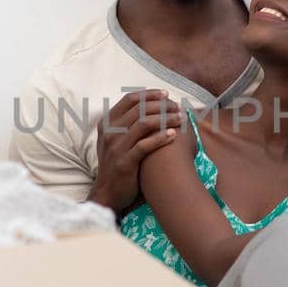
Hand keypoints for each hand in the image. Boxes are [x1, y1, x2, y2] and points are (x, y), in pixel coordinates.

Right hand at [88, 90, 181, 214]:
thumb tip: (150, 106)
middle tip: (177, 107)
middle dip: (161, 105)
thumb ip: (126, 123)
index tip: (166, 94)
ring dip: (166, 118)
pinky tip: (174, 134)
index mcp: (107, 123)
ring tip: (181, 118)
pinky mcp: (124, 162)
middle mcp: (109, 132)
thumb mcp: (115, 140)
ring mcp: (116, 147)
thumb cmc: (118, 163)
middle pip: (139, 108)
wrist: (108, 192)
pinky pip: (145, 145)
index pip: (129, 99)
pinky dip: (161, 137)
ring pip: (144, 123)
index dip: (149, 94)